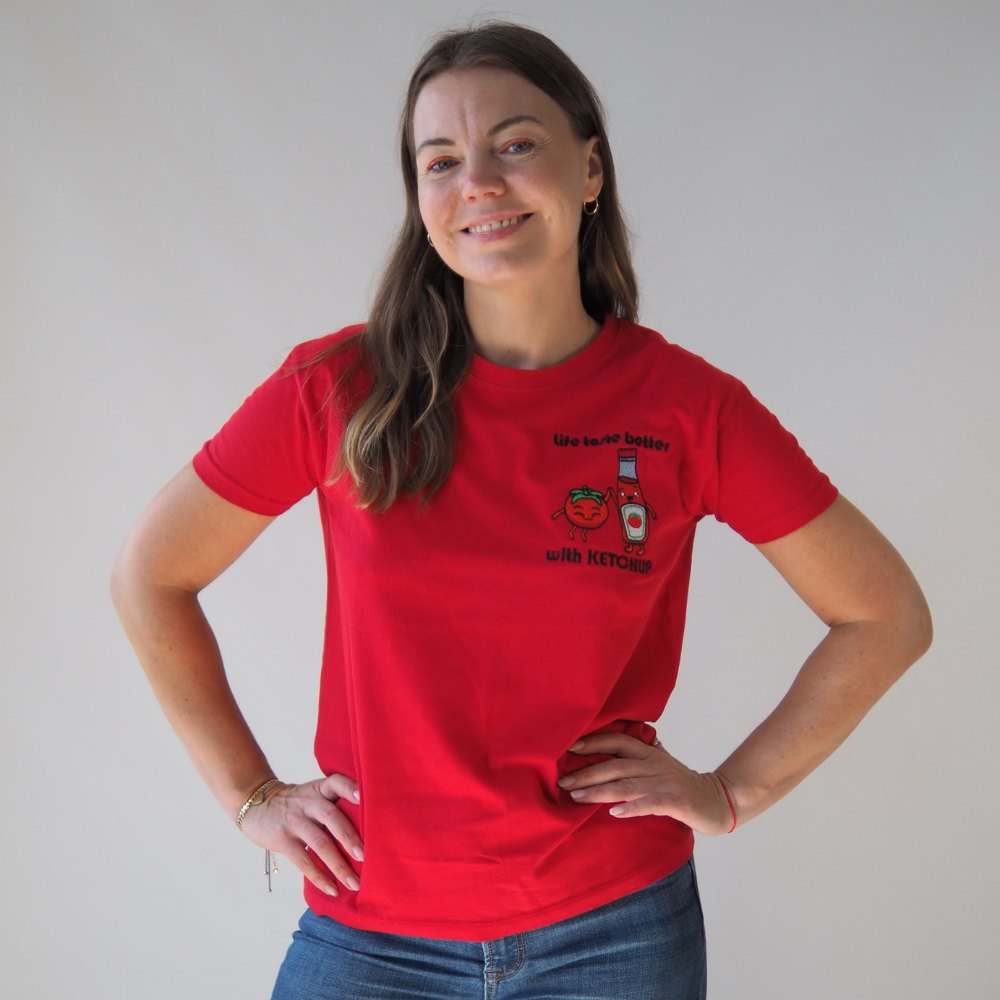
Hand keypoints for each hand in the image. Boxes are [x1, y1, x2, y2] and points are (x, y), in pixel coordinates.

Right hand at [238, 774, 363, 895]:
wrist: (256, 804)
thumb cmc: (296, 804)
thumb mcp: (312, 795)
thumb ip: (333, 805)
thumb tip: (368, 830)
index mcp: (319, 789)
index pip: (336, 782)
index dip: (350, 788)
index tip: (364, 797)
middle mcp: (308, 802)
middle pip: (332, 817)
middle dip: (350, 838)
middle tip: (366, 857)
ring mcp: (294, 820)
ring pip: (320, 843)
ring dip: (338, 865)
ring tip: (354, 883)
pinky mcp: (281, 839)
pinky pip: (303, 860)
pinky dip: (319, 877)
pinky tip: (332, 888)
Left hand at [556, 733, 735, 835]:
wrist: (718, 800)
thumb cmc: (683, 784)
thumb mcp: (660, 764)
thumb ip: (638, 756)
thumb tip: (610, 748)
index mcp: (649, 753)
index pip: (617, 741)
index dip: (593, 742)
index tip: (569, 748)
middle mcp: (654, 764)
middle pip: (614, 765)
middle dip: (586, 773)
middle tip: (562, 782)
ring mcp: (665, 782)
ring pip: (626, 785)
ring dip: (598, 791)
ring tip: (576, 797)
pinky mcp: (676, 801)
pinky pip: (650, 803)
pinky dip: (631, 807)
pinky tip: (614, 813)